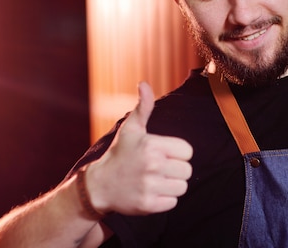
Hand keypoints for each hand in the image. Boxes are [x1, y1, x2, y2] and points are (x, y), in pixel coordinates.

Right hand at [86, 82, 192, 214]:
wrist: (99, 186)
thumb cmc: (120, 154)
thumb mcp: (131, 129)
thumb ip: (144, 107)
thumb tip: (144, 83)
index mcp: (153, 145)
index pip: (188, 151)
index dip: (178, 153)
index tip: (165, 155)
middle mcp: (152, 165)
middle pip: (187, 170)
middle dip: (176, 170)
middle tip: (159, 169)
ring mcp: (150, 186)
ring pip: (182, 187)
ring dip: (172, 185)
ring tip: (156, 180)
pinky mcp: (148, 205)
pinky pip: (173, 202)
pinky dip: (165, 199)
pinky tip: (151, 192)